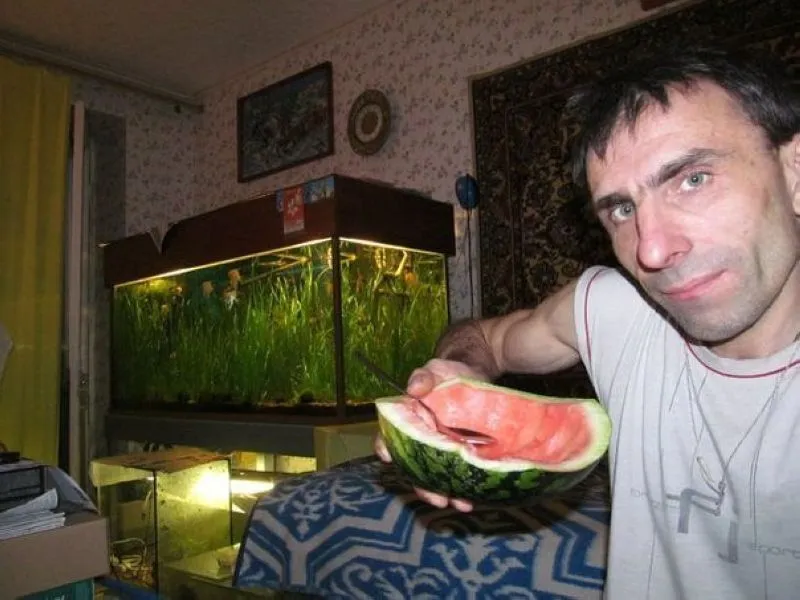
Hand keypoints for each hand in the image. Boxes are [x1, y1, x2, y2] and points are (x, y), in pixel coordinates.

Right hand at [374, 358, 486, 511]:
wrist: (474, 377)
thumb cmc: (448, 374)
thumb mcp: (436, 370)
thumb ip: (424, 376)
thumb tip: (414, 388)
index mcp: (408, 421)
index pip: (388, 436)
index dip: (385, 448)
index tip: (389, 457)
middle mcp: (419, 440)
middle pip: (413, 468)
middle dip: (423, 487)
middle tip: (438, 499)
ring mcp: (439, 450)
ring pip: (435, 477)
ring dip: (445, 493)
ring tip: (461, 504)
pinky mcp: (459, 455)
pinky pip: (457, 475)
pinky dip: (463, 487)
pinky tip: (474, 496)